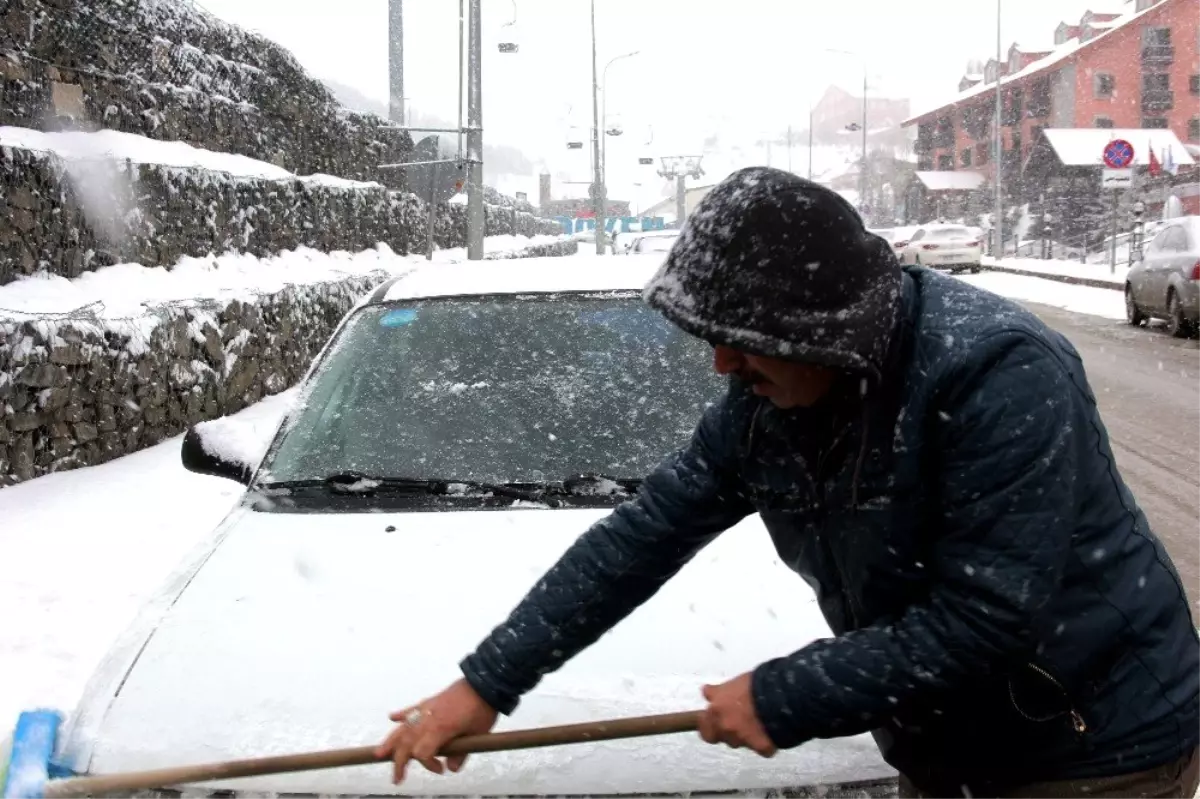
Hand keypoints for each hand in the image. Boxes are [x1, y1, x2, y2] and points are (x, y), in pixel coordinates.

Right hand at [375, 678, 498, 783]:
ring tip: (379, 754)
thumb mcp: (477, 735)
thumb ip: (462, 753)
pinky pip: (411, 709)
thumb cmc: (482, 709)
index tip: (441, 769)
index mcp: (440, 728)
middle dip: (399, 762)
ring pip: (403, 728)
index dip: (429, 765)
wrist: (484, 683)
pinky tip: (392, 718)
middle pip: (406, 743)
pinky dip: (401, 714)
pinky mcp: (429, 702)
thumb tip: (452, 768)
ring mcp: (426, 709)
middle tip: (397, 778)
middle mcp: (428, 719)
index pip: (422, 753)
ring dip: (390, 742)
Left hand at [698, 673, 777, 757]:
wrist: (780, 695)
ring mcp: (742, 739)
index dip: (707, 722)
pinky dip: (764, 744)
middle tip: (732, 724)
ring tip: (756, 723)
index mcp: (716, 710)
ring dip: (743, 736)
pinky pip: (761, 749)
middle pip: (716, 737)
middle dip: (721, 732)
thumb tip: (706, 691)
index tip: (710, 718)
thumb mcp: (732, 683)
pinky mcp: (761, 747)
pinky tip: (770, 733)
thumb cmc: (755, 684)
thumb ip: (718, 692)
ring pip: (738, 742)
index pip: (701, 724)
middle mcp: (725, 727)